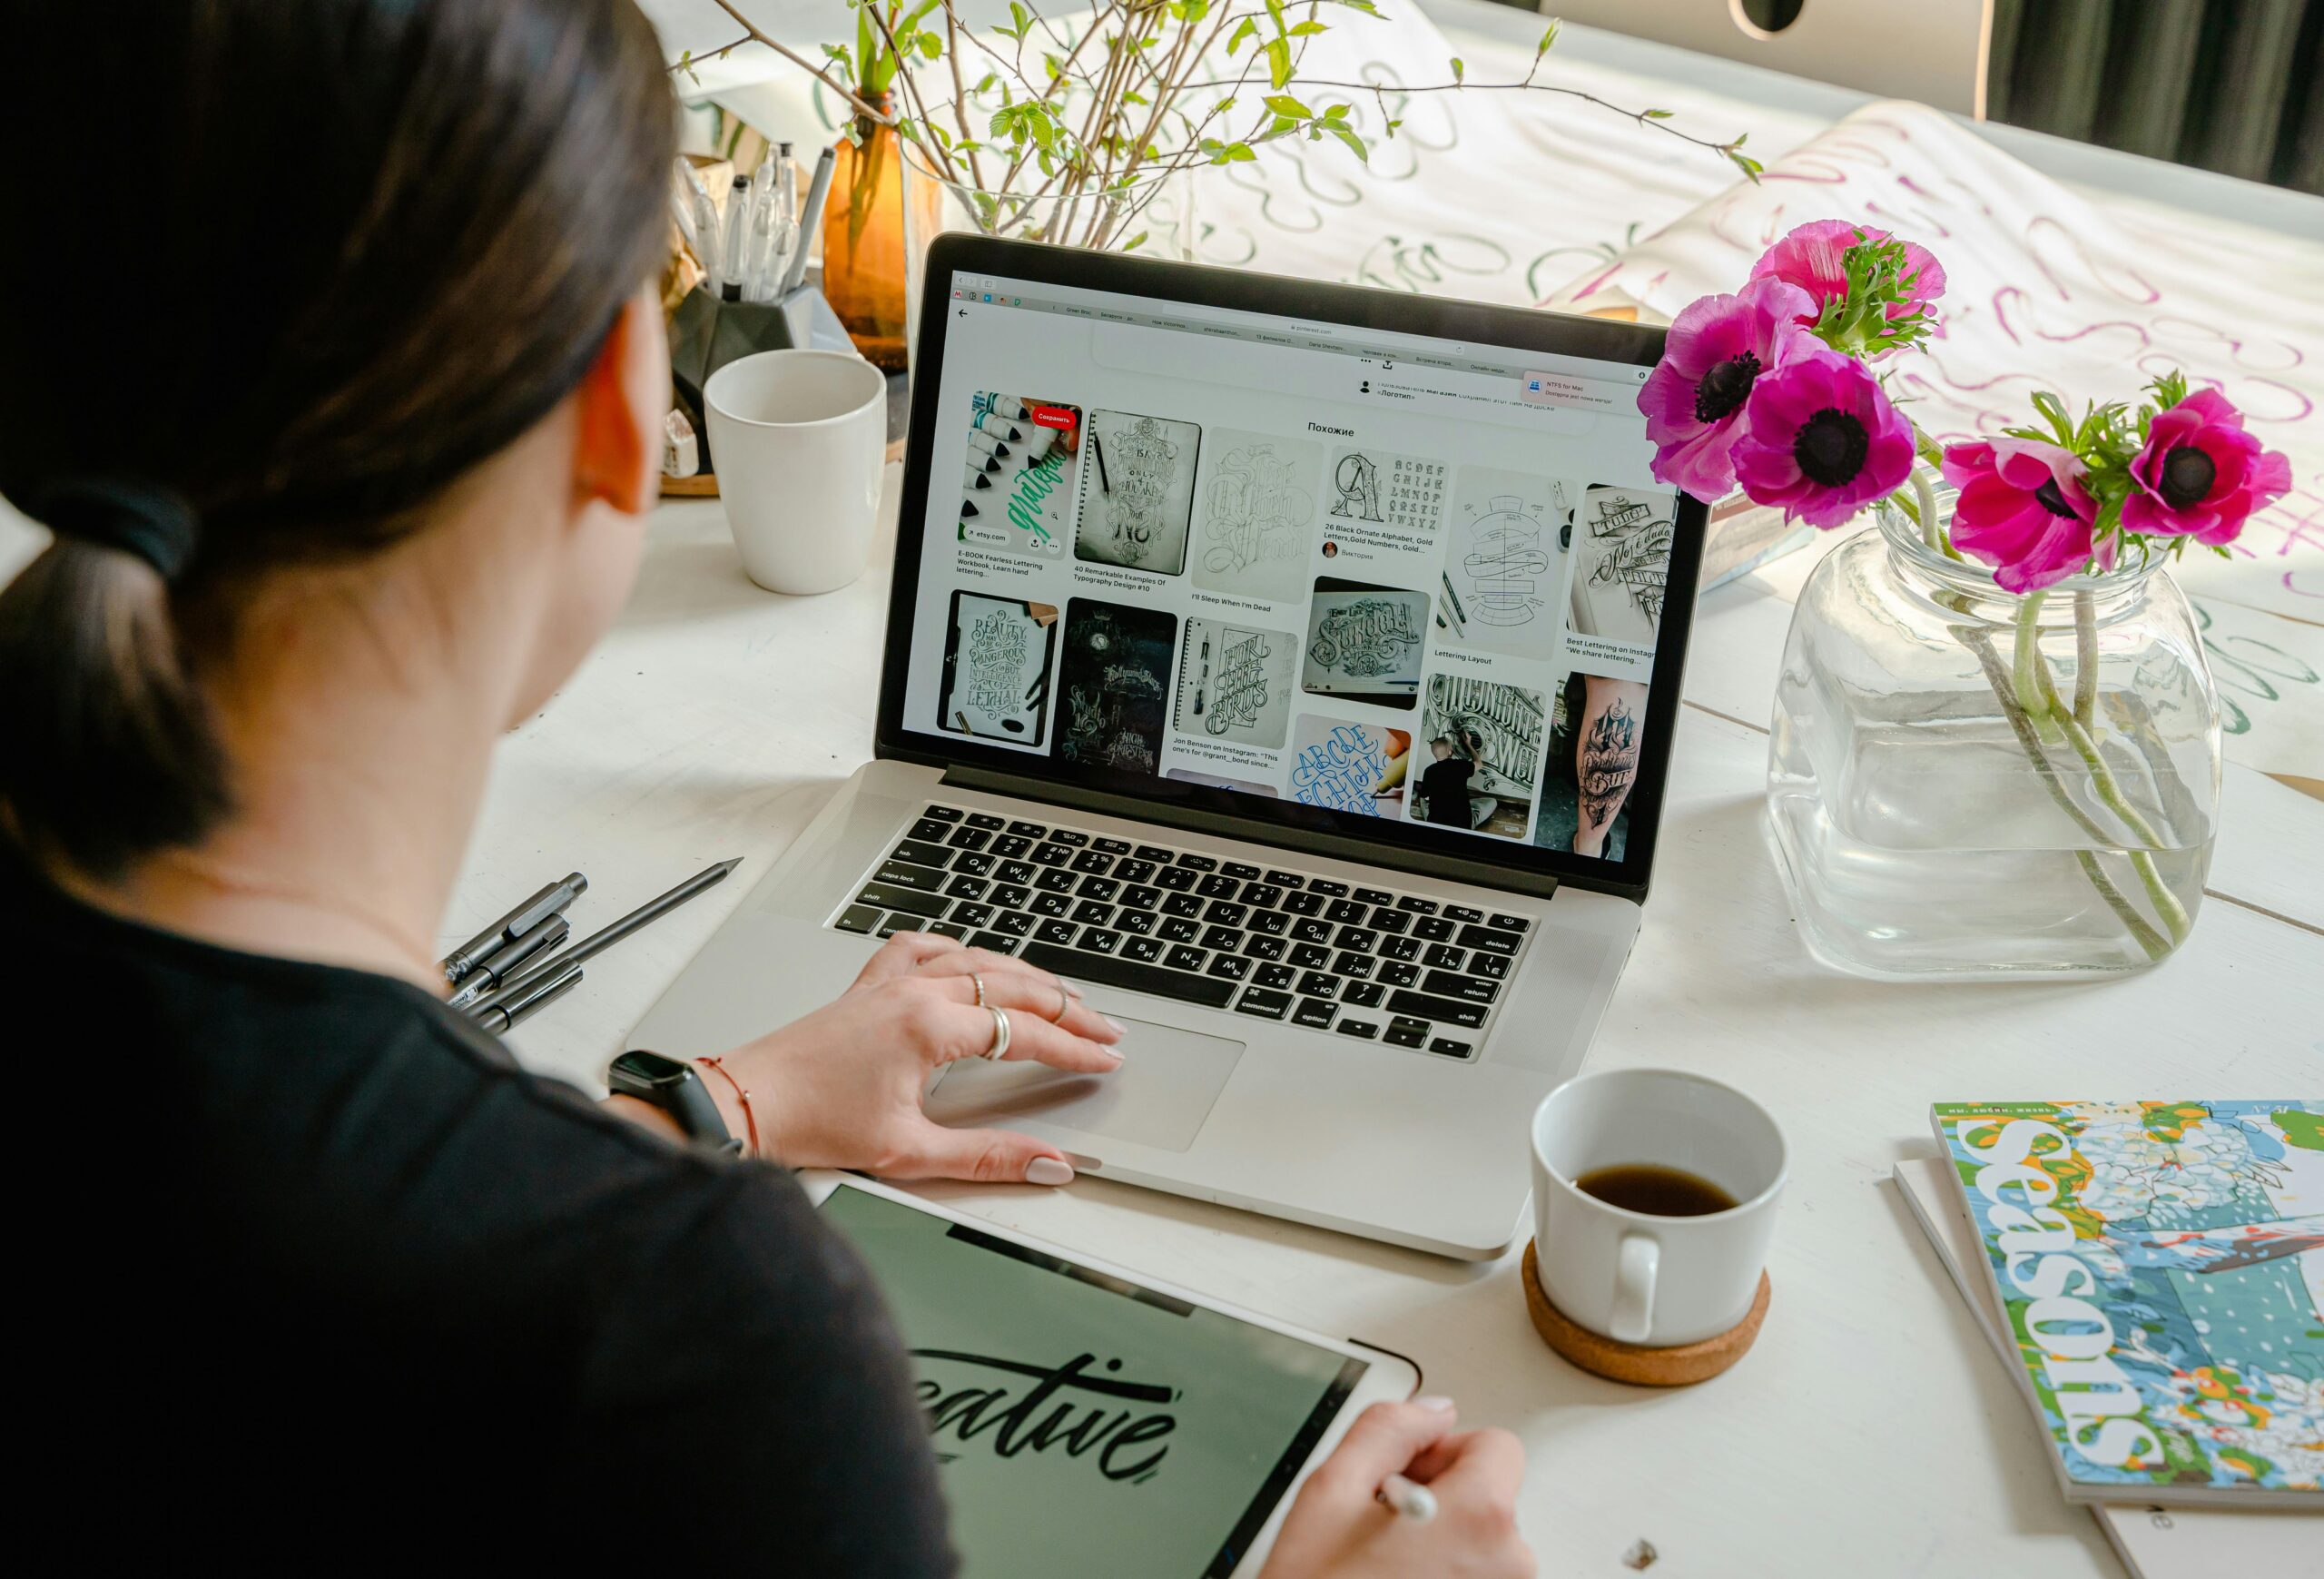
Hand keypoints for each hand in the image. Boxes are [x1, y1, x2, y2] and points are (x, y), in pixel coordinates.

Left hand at [702, 933, 1123, 1183]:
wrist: (746, 1105)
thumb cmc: (812, 1124)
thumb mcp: (910, 1152)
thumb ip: (987, 1156)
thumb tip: (1046, 1162)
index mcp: (928, 1027)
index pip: (1024, 1032)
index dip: (1074, 1048)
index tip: (1105, 1059)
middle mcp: (912, 993)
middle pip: (1012, 986)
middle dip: (1067, 1008)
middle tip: (1105, 1028)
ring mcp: (888, 984)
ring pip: (976, 960)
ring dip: (1026, 975)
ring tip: (1061, 995)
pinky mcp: (866, 988)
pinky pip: (922, 948)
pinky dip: (958, 949)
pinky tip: (971, 957)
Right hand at [1259, 1399, 1533, 1578]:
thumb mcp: (1330, 1491)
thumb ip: (1387, 1429)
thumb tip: (1429, 1410)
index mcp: (1479, 1516)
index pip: (1496, 1445)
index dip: (1443, 1450)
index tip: (1406, 1475)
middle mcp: (1510, 1564)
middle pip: (1492, 1498)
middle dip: (1442, 1501)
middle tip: (1382, 1528)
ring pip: (1485, 1548)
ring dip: (1444, 1546)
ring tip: (1385, 1569)